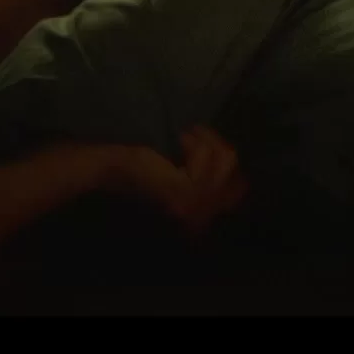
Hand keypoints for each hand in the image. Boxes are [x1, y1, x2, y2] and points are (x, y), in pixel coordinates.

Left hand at [107, 126, 248, 237]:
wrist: (114, 169)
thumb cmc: (144, 169)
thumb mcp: (183, 175)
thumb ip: (210, 176)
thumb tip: (233, 157)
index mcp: (201, 219)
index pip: (239, 190)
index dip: (230, 165)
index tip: (213, 146)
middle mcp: (201, 218)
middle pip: (239, 178)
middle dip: (220, 149)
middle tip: (198, 135)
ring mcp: (193, 205)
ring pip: (226, 163)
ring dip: (208, 141)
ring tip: (186, 135)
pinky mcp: (185, 189)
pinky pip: (208, 157)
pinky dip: (196, 141)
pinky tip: (181, 138)